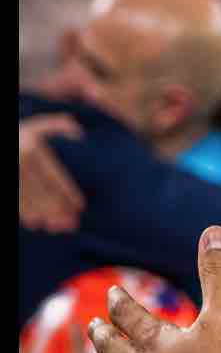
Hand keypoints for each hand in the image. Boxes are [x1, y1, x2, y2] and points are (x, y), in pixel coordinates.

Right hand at [19, 114, 85, 231]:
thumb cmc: (21, 133)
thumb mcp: (38, 125)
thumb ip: (58, 125)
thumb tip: (80, 133)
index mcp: (32, 147)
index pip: (54, 175)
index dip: (69, 193)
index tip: (81, 206)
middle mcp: (19, 161)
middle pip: (42, 191)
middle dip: (59, 210)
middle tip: (73, 224)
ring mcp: (9, 173)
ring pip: (27, 200)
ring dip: (44, 216)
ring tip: (57, 228)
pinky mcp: (4, 184)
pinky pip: (14, 201)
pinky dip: (24, 214)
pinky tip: (35, 223)